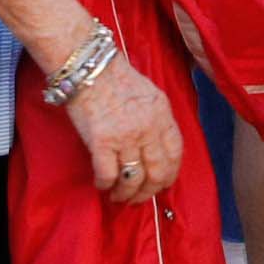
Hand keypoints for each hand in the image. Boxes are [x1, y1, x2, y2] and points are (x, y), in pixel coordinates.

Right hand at [60, 52, 187, 205]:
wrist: (87, 65)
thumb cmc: (114, 78)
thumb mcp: (149, 94)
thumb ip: (156, 120)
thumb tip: (156, 149)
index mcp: (163, 114)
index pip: (176, 154)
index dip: (169, 175)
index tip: (160, 184)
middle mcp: (148, 127)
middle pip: (157, 172)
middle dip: (148, 192)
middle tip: (137, 198)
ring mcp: (126, 135)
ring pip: (134, 179)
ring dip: (126, 194)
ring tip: (118, 197)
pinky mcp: (101, 141)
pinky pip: (108, 175)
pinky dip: (105, 185)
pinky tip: (101, 185)